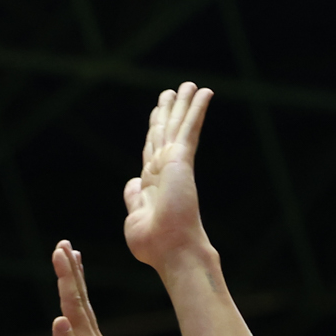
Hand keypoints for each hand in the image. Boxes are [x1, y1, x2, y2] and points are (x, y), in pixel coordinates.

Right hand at [50, 241, 141, 335]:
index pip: (73, 302)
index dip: (66, 277)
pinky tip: (75, 306)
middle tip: (64, 245)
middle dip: (71, 271)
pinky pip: (84, 322)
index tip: (60, 252)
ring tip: (73, 263)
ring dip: (76, 284)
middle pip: (80, 299)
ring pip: (84, 308)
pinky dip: (78, 306)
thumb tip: (59, 320)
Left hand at [121, 82, 214, 270]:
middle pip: (164, 133)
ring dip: (183, 104)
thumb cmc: (153, 243)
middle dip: (168, 112)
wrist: (171, 249)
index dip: (154, 131)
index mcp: (150, 184)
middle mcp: (163, 170)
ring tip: (188, 86)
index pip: (151, 150)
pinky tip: (204, 93)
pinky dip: (196, 109)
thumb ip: (133, 198)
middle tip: (173, 92)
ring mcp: (174, 164)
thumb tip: (132, 183)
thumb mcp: (135, 218)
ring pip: (178, 125)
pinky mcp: (182, 160)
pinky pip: (189, 128)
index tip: (158, 116)